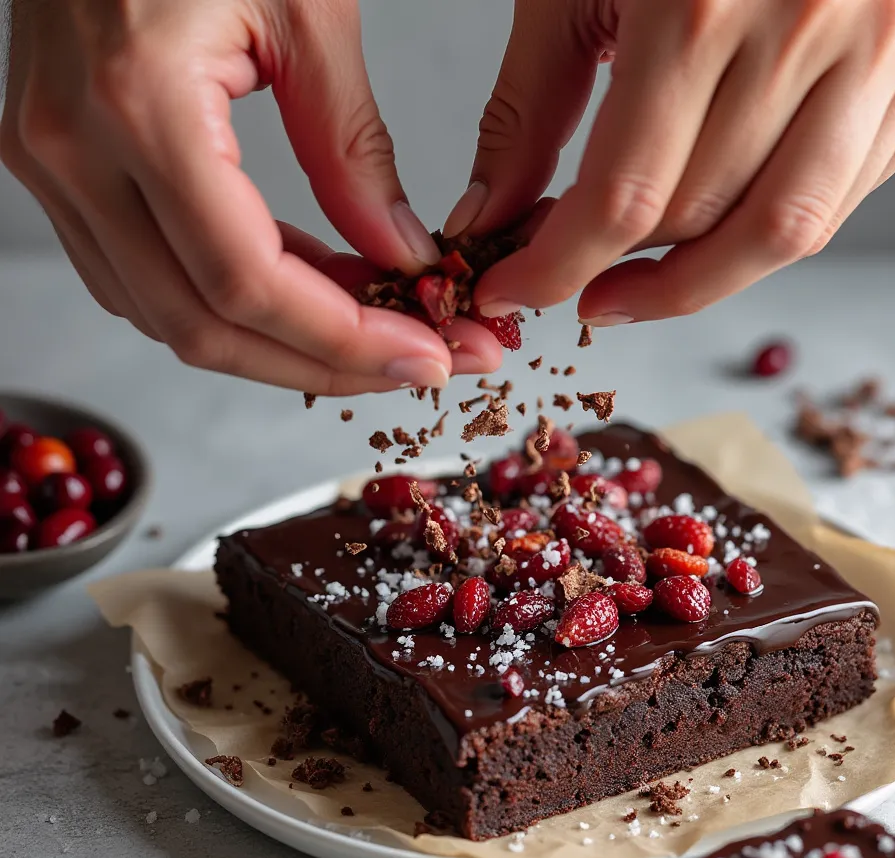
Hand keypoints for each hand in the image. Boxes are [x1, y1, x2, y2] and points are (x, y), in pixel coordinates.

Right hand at [0, 0, 502, 393]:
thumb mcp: (307, 10)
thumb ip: (353, 150)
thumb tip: (403, 257)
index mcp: (138, 102)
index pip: (247, 282)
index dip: (344, 340)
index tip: (423, 357)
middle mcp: (74, 151)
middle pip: (204, 327)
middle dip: (322, 364)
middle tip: (409, 366)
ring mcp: (52, 165)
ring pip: (169, 319)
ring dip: (278, 344)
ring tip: (370, 331)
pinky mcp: (58, 168)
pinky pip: (142, 280)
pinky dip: (230, 305)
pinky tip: (301, 294)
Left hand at [448, 0, 894, 324]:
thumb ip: (530, 108)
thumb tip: (488, 216)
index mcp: (704, 0)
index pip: (623, 196)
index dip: (557, 268)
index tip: (515, 291)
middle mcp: (811, 29)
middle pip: (694, 221)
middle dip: (616, 266)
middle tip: (574, 272)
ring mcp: (886, 57)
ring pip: (777, 235)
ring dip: (694, 278)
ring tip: (637, 280)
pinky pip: (834, 206)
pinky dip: (762, 233)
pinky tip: (716, 224)